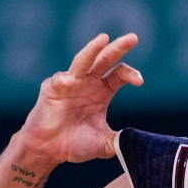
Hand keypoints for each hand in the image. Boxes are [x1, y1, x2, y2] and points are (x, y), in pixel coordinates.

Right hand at [20, 33, 141, 163]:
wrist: (48, 149)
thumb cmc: (74, 144)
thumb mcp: (104, 144)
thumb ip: (120, 141)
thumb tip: (139, 144)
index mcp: (102, 91)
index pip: (119, 74)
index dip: (131, 74)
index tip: (139, 81)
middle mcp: (88, 82)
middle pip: (105, 59)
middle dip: (118, 47)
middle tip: (133, 37)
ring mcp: (70, 82)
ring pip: (83, 60)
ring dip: (93, 49)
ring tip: (104, 38)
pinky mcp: (53, 87)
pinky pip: (62, 78)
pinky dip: (67, 79)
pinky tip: (68, 83)